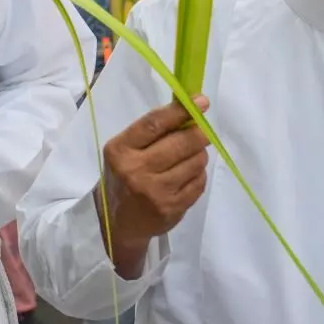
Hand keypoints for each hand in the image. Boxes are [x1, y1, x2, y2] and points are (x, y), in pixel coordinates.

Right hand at [100, 97, 210, 274]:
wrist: (119, 222)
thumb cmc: (123, 176)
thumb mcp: (125, 151)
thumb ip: (151, 133)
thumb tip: (188, 110)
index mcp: (120, 151)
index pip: (154, 124)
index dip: (180, 111)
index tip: (201, 102)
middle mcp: (136, 170)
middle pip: (180, 143)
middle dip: (198, 133)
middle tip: (204, 129)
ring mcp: (156, 192)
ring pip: (194, 162)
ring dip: (199, 154)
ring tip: (193, 154)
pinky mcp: (172, 208)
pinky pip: (199, 182)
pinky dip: (199, 173)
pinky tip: (190, 173)